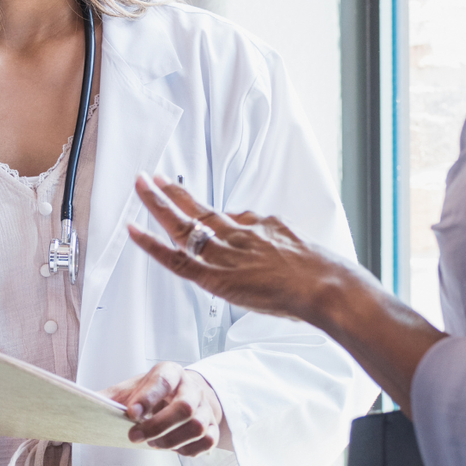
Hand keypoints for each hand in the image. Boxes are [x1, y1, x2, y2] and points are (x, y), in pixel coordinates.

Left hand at [105, 361, 229, 455]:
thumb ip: (110, 397)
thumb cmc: (154, 392)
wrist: (186, 393)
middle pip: (185, 407)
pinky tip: (174, 449)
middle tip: (135, 437)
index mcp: (169, 373)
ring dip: (172, 440)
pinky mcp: (213, 426)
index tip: (130, 413)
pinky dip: (189, 450)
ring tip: (153, 444)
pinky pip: (207, 441)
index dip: (147, 397)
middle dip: (158, 426)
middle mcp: (191, 387)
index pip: (162, 381)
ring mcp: (205, 407)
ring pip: (197, 426)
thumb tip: (81, 404)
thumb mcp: (131, 388)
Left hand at [127, 173, 447, 414]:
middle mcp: (243, 235)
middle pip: (202, 210)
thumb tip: (265, 225)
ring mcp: (229, 254)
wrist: (332, 288)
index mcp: (264, 231)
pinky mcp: (218, 276)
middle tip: (152, 176)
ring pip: (185, 226)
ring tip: (139, 184)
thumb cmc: (330, 279)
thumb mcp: (305, 251)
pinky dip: (152, 245)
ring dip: (158, 205)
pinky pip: (178, 260)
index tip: (188, 195)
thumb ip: (282, 239)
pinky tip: (133, 230)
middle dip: (175, 194)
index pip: (227, 218)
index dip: (204, 208)